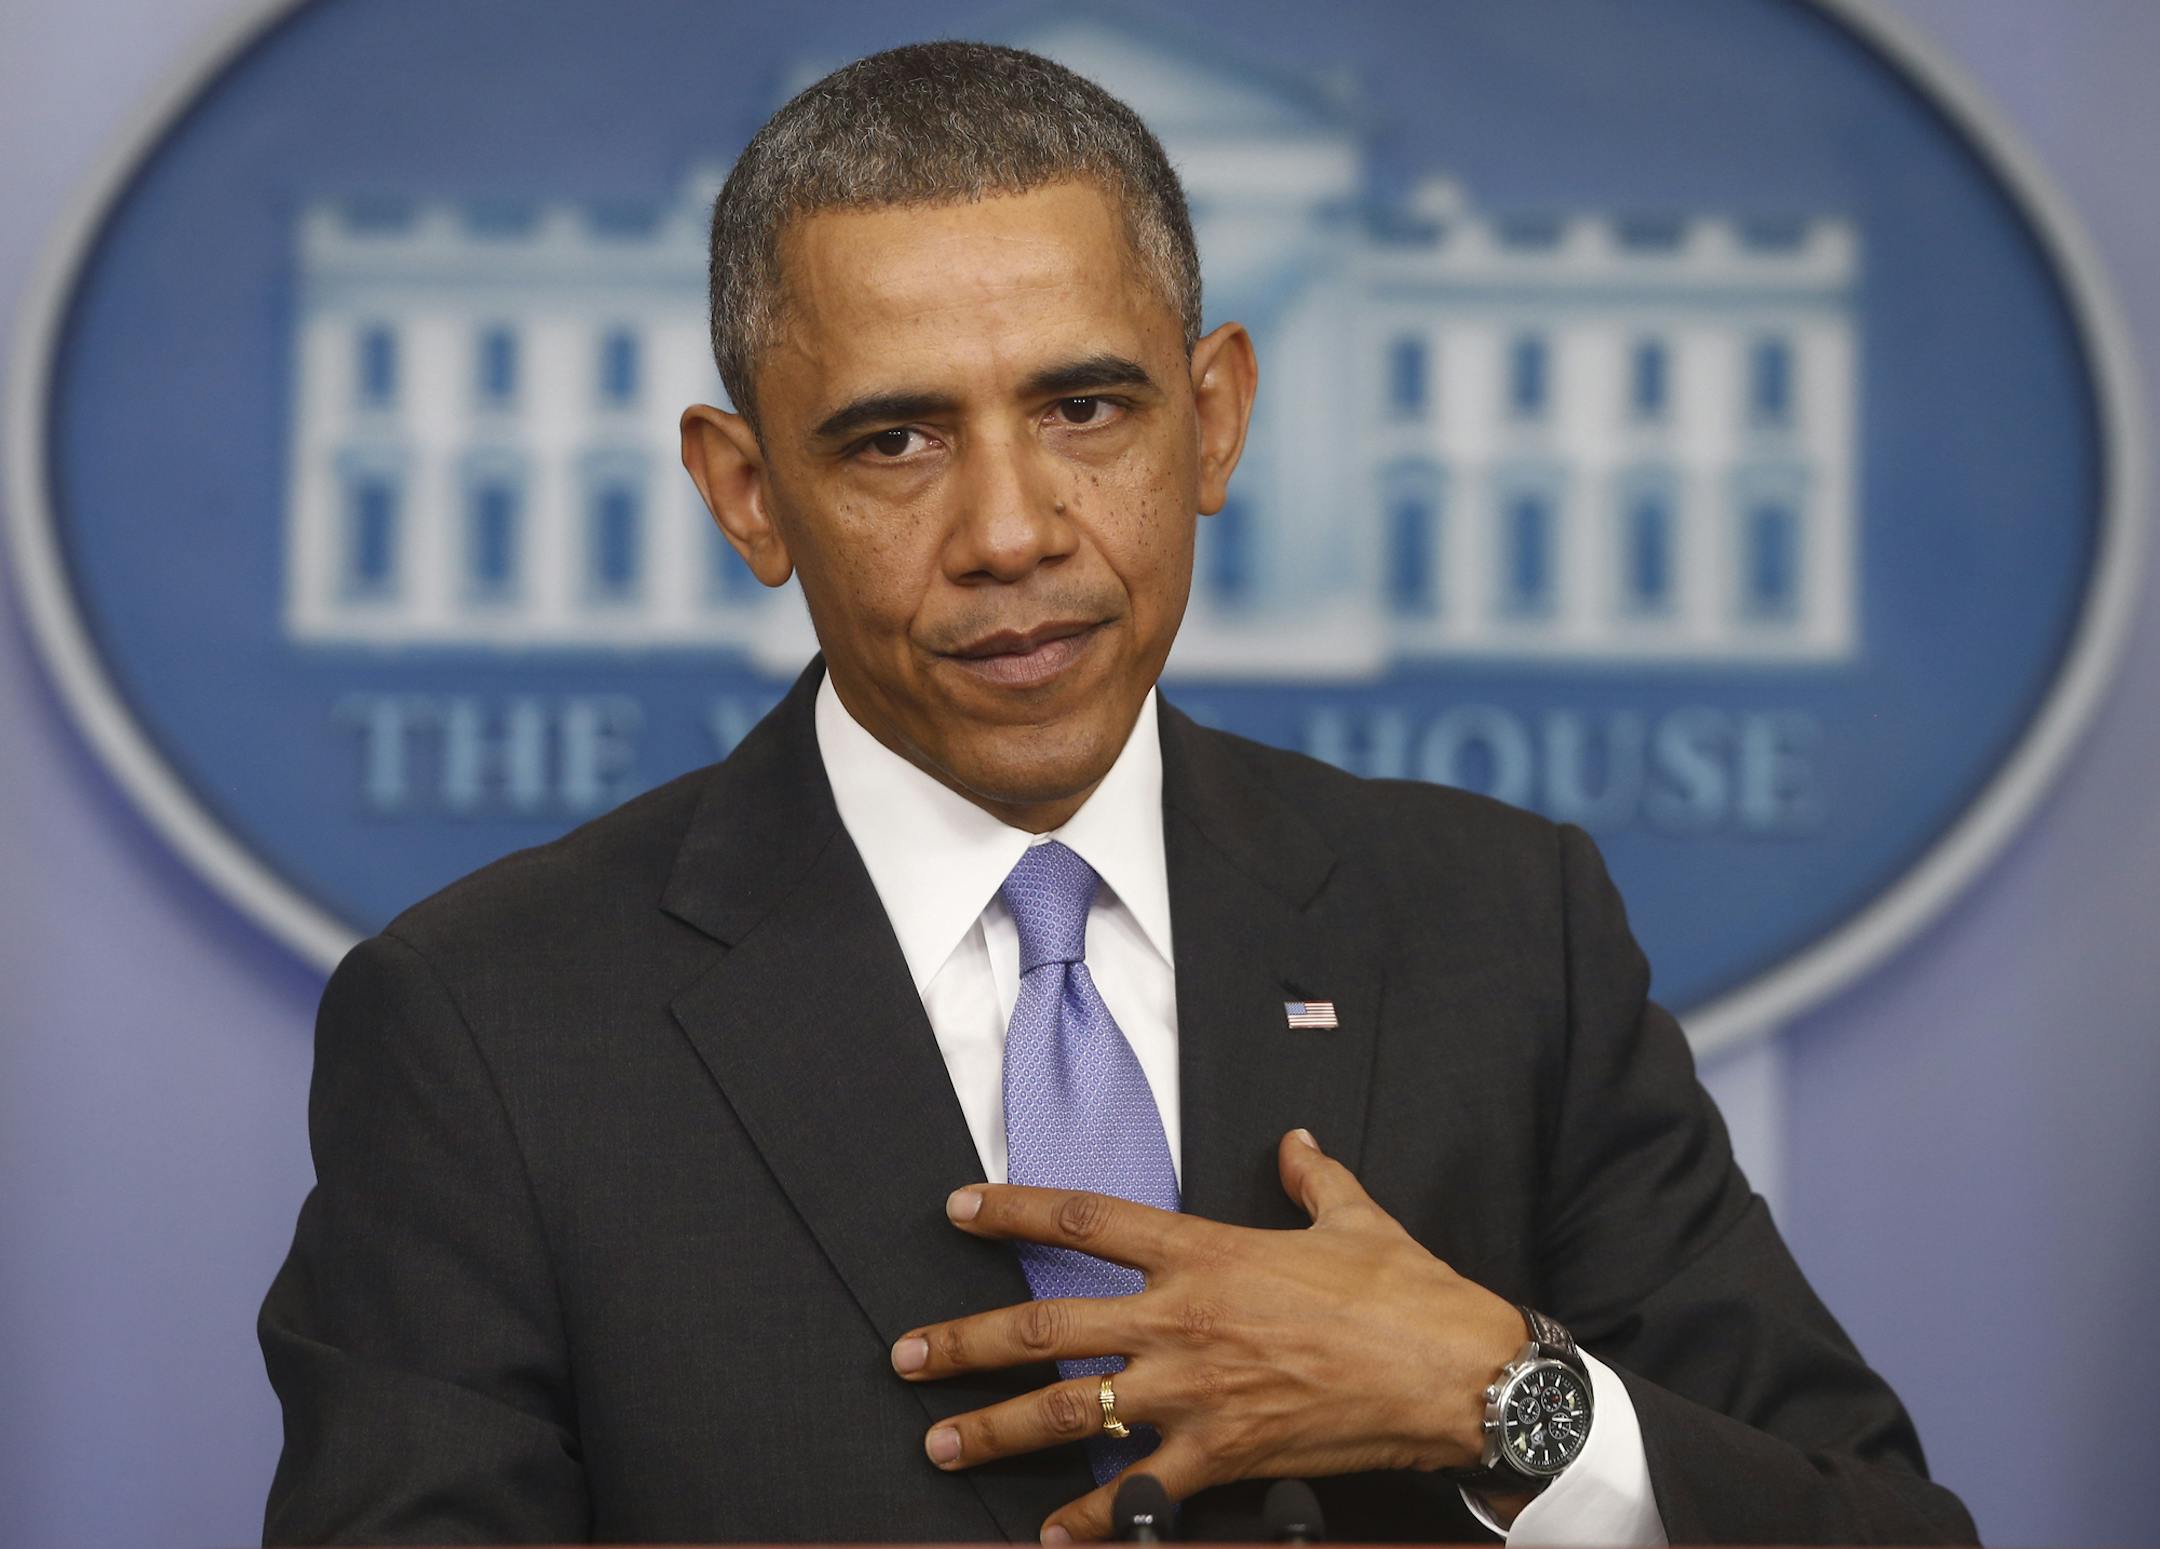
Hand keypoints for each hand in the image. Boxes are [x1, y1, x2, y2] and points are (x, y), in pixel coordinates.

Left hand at [890, 1129, 1526, 1541]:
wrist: (1452, 1372)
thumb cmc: (1403, 1290)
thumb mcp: (1354, 1214)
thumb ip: (1310, 1177)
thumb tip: (1296, 1144)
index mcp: (1204, 1251)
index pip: (1085, 1219)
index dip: (1013, 1210)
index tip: (958, 1209)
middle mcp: (1181, 1320)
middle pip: (1048, 1326)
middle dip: (966, 1342)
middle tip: (905, 1356)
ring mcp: (1194, 1392)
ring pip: (1069, 1412)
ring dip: (995, 1430)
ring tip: (940, 1444)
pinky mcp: (1221, 1454)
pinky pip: (1139, 1495)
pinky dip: (1093, 1523)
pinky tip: (1050, 1537)